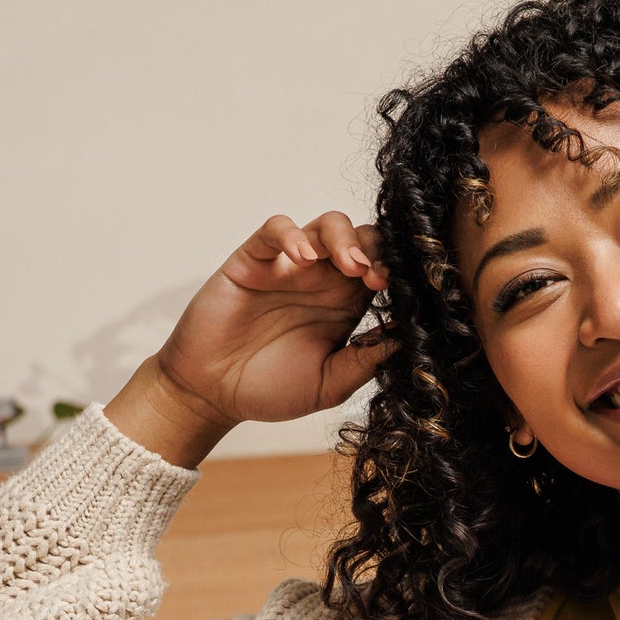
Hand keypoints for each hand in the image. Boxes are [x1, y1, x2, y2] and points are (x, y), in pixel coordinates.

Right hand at [153, 212, 396, 426]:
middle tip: (378, 278)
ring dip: (344, 238)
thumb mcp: (329, 384)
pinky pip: (274, 229)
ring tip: (350, 265)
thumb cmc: (270, 389)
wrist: (213, 394)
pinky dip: (291, 234)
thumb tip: (406, 340)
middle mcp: (322, 281)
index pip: (382, 271)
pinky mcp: (253, 260)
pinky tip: (302, 258)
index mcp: (346, 306)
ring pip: (326, 225)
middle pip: (362, 239)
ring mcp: (288, 267)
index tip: (402, 292)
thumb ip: (365, 361)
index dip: (395, 274)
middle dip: (377, 250)